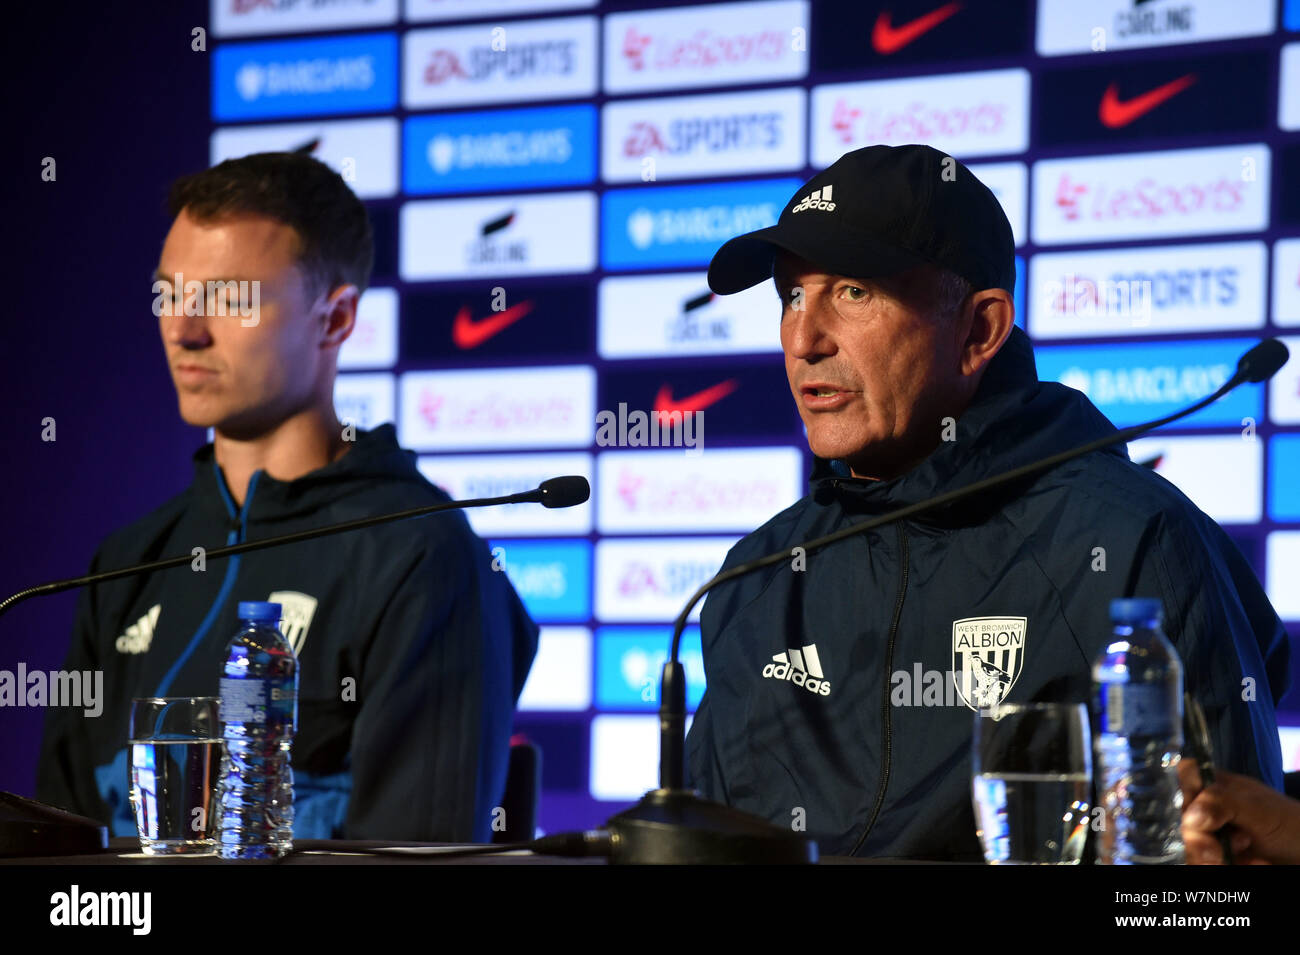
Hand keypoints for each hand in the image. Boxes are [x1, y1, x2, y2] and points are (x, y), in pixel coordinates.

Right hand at [1177, 760, 1299, 864]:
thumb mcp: (1259, 809)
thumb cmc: (1291, 823)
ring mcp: (1213, 836)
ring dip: (1212, 858)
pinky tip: (1252, 865)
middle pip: (1182, 819)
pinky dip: (1224, 868)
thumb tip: (1190, 818)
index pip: (1187, 776)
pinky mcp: (1218, 859)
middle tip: (1217, 851)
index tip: (1196, 811)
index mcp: (1217, 788)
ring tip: (1242, 859)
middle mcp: (1209, 810)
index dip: (1186, 790)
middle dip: (1198, 840)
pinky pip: (1204, 864)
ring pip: (1190, 847)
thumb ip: (1223, 804)